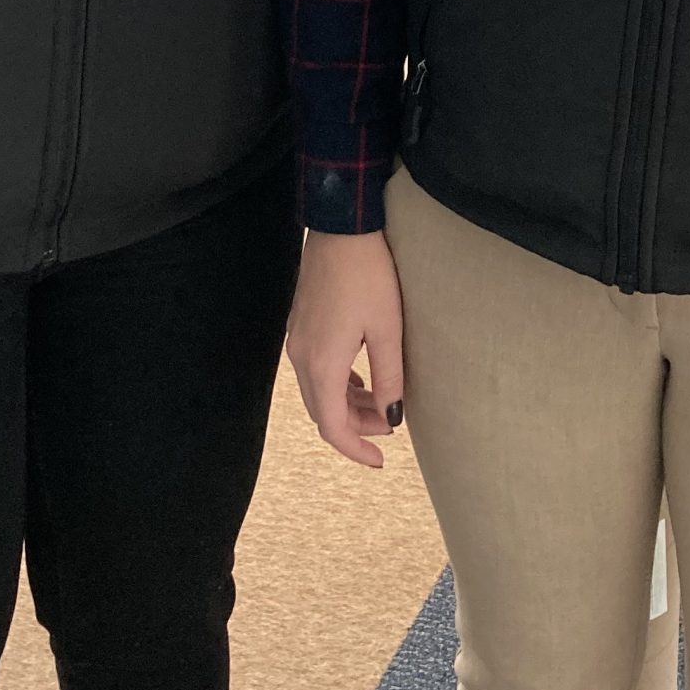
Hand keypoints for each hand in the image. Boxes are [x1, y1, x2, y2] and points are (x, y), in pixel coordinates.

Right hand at [285, 229, 405, 470]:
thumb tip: (391, 417)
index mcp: (321, 364)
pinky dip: (337, 383)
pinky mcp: (301, 325)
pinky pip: (315, 369)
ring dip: (347, 404)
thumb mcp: (387, 330)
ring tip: (380, 402)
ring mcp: (297, 340)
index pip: (332, 426)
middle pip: (323, 411)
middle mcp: (301, 357)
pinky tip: (360, 377)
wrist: (341, 228)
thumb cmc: (368, 276)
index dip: (355, 449)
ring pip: (318, 391)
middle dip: (354, 427)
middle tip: (389, 427)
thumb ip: (388, 378)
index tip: (379, 460)